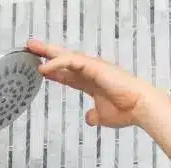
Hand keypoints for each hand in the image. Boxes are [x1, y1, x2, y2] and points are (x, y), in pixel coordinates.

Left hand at [26, 39, 160, 127]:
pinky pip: (71, 61)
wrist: (140, 107)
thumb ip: (95, 116)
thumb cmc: (127, 110)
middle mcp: (91, 72)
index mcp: (92, 83)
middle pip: (64, 61)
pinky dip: (56, 63)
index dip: (54, 73)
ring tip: (31, 48)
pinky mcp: (94, 66)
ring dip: (47, 52)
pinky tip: (44, 67)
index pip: (68, 75)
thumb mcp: (104, 117)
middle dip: (47, 54)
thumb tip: (89, 118)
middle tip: (30, 48)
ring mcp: (92, 67)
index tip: (40, 71)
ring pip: (65, 56)